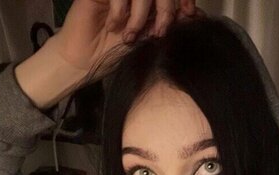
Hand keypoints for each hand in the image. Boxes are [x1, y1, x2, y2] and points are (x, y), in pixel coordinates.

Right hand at [48, 0, 200, 79]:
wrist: (82, 62)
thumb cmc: (113, 53)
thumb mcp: (147, 39)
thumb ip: (167, 23)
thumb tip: (196, 14)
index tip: (187, 14)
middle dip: (165, 9)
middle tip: (158, 33)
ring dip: (140, 15)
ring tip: (130, 36)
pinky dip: (120, 11)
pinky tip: (113, 27)